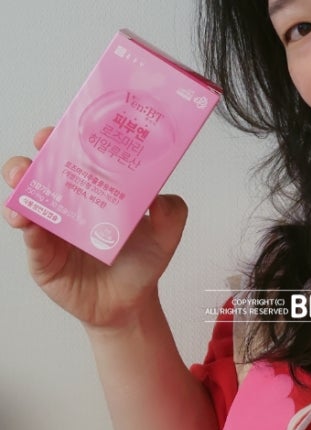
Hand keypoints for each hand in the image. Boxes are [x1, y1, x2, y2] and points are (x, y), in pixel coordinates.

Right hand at [3, 127, 187, 328]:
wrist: (130, 304)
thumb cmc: (144, 262)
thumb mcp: (167, 232)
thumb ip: (171, 211)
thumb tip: (159, 195)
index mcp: (98, 191)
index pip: (78, 157)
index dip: (70, 138)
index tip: (68, 125)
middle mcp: (71, 204)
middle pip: (43, 171)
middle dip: (37, 154)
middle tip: (42, 145)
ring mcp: (53, 229)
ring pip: (26, 198)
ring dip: (20, 183)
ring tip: (22, 179)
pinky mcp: (43, 255)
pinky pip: (29, 235)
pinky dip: (25, 223)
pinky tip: (27, 218)